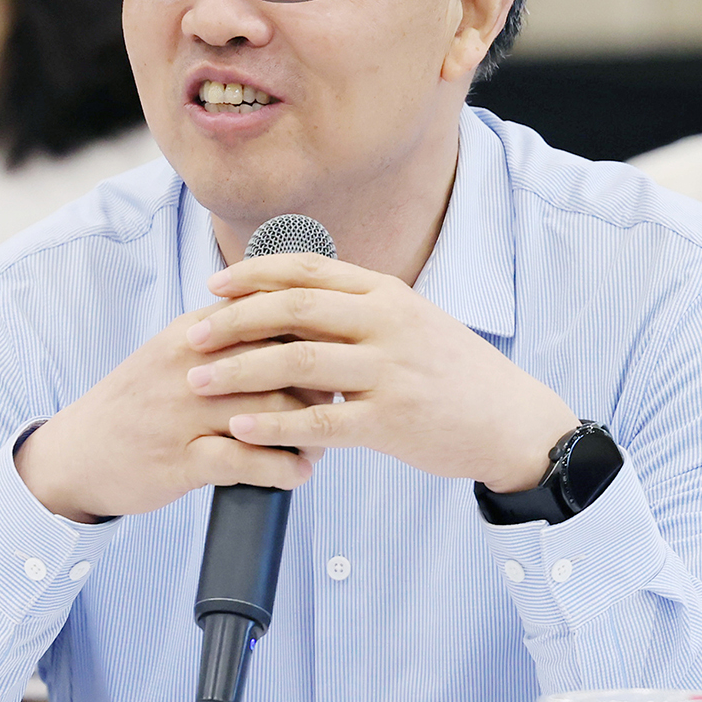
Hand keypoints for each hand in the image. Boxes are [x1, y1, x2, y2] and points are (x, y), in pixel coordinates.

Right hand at [14, 304, 323, 522]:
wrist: (77, 453)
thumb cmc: (140, 403)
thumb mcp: (177, 353)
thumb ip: (228, 335)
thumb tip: (298, 331)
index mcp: (193, 333)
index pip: (271, 319)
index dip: (314, 339)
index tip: (336, 357)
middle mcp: (191, 366)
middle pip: (281, 364)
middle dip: (320, 387)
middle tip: (337, 406)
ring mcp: (184, 414)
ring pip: (272, 413)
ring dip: (309, 433)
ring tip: (319, 445)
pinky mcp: (181, 460)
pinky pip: (247, 462)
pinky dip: (282, 469)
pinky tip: (297, 475)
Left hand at [183, 254, 578, 492]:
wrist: (509, 418)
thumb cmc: (452, 372)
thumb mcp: (411, 321)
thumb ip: (358, 307)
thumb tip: (294, 295)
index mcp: (387, 293)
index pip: (307, 271)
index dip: (253, 275)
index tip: (213, 286)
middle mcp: (387, 323)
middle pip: (293, 309)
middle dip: (233, 321)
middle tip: (193, 336)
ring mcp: (390, 370)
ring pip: (298, 363)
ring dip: (239, 372)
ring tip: (198, 383)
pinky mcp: (391, 420)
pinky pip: (319, 421)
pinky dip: (273, 425)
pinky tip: (240, 430)